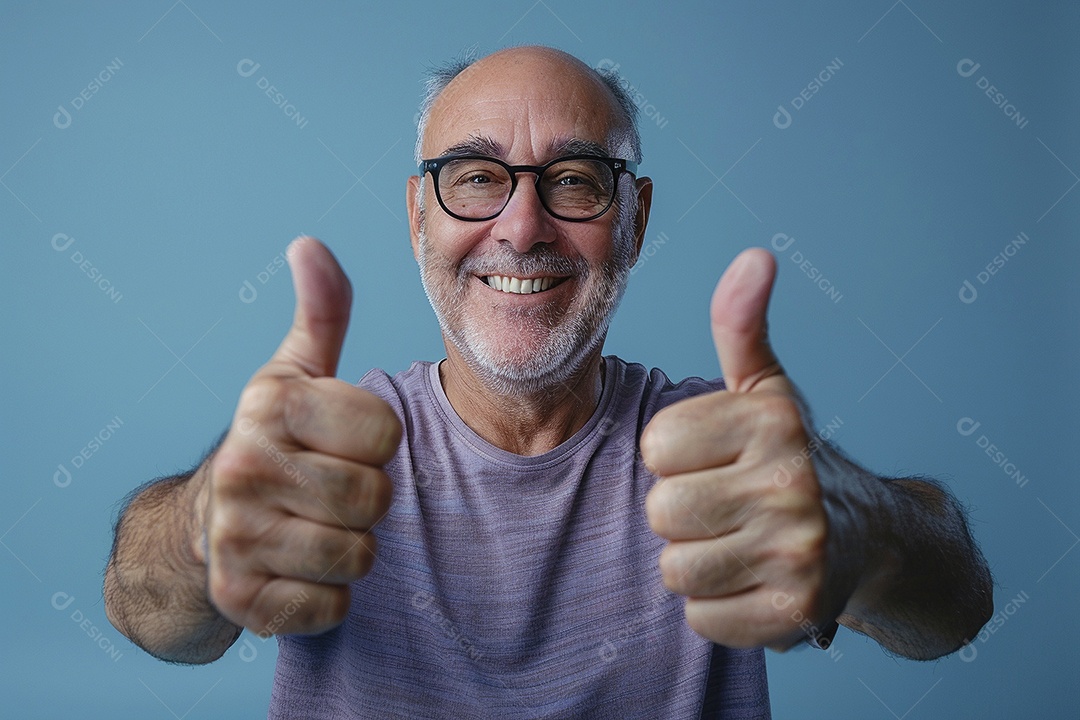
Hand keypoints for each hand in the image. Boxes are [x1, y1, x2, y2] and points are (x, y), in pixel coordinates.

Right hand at [197, 237, 401, 637]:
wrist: (208, 524)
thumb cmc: (276, 441)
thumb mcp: (295, 373)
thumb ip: (321, 313)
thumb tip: (310, 244)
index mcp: (271, 407)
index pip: (388, 436)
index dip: (379, 445)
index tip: (342, 443)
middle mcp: (244, 469)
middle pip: (376, 499)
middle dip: (368, 499)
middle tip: (330, 490)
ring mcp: (237, 538)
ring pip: (359, 556)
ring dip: (352, 548)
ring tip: (317, 526)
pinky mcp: (240, 601)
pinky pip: (333, 606)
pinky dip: (328, 595)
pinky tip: (299, 567)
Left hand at [642, 248, 839, 649]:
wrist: (870, 536)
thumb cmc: (791, 454)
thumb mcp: (767, 389)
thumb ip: (741, 326)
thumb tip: (754, 255)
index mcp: (772, 421)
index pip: (655, 446)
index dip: (674, 455)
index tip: (713, 457)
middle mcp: (791, 483)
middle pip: (661, 511)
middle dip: (682, 510)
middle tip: (725, 504)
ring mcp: (798, 552)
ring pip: (675, 569)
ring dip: (697, 560)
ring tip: (738, 541)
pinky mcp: (797, 612)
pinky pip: (701, 618)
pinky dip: (716, 606)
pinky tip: (751, 579)